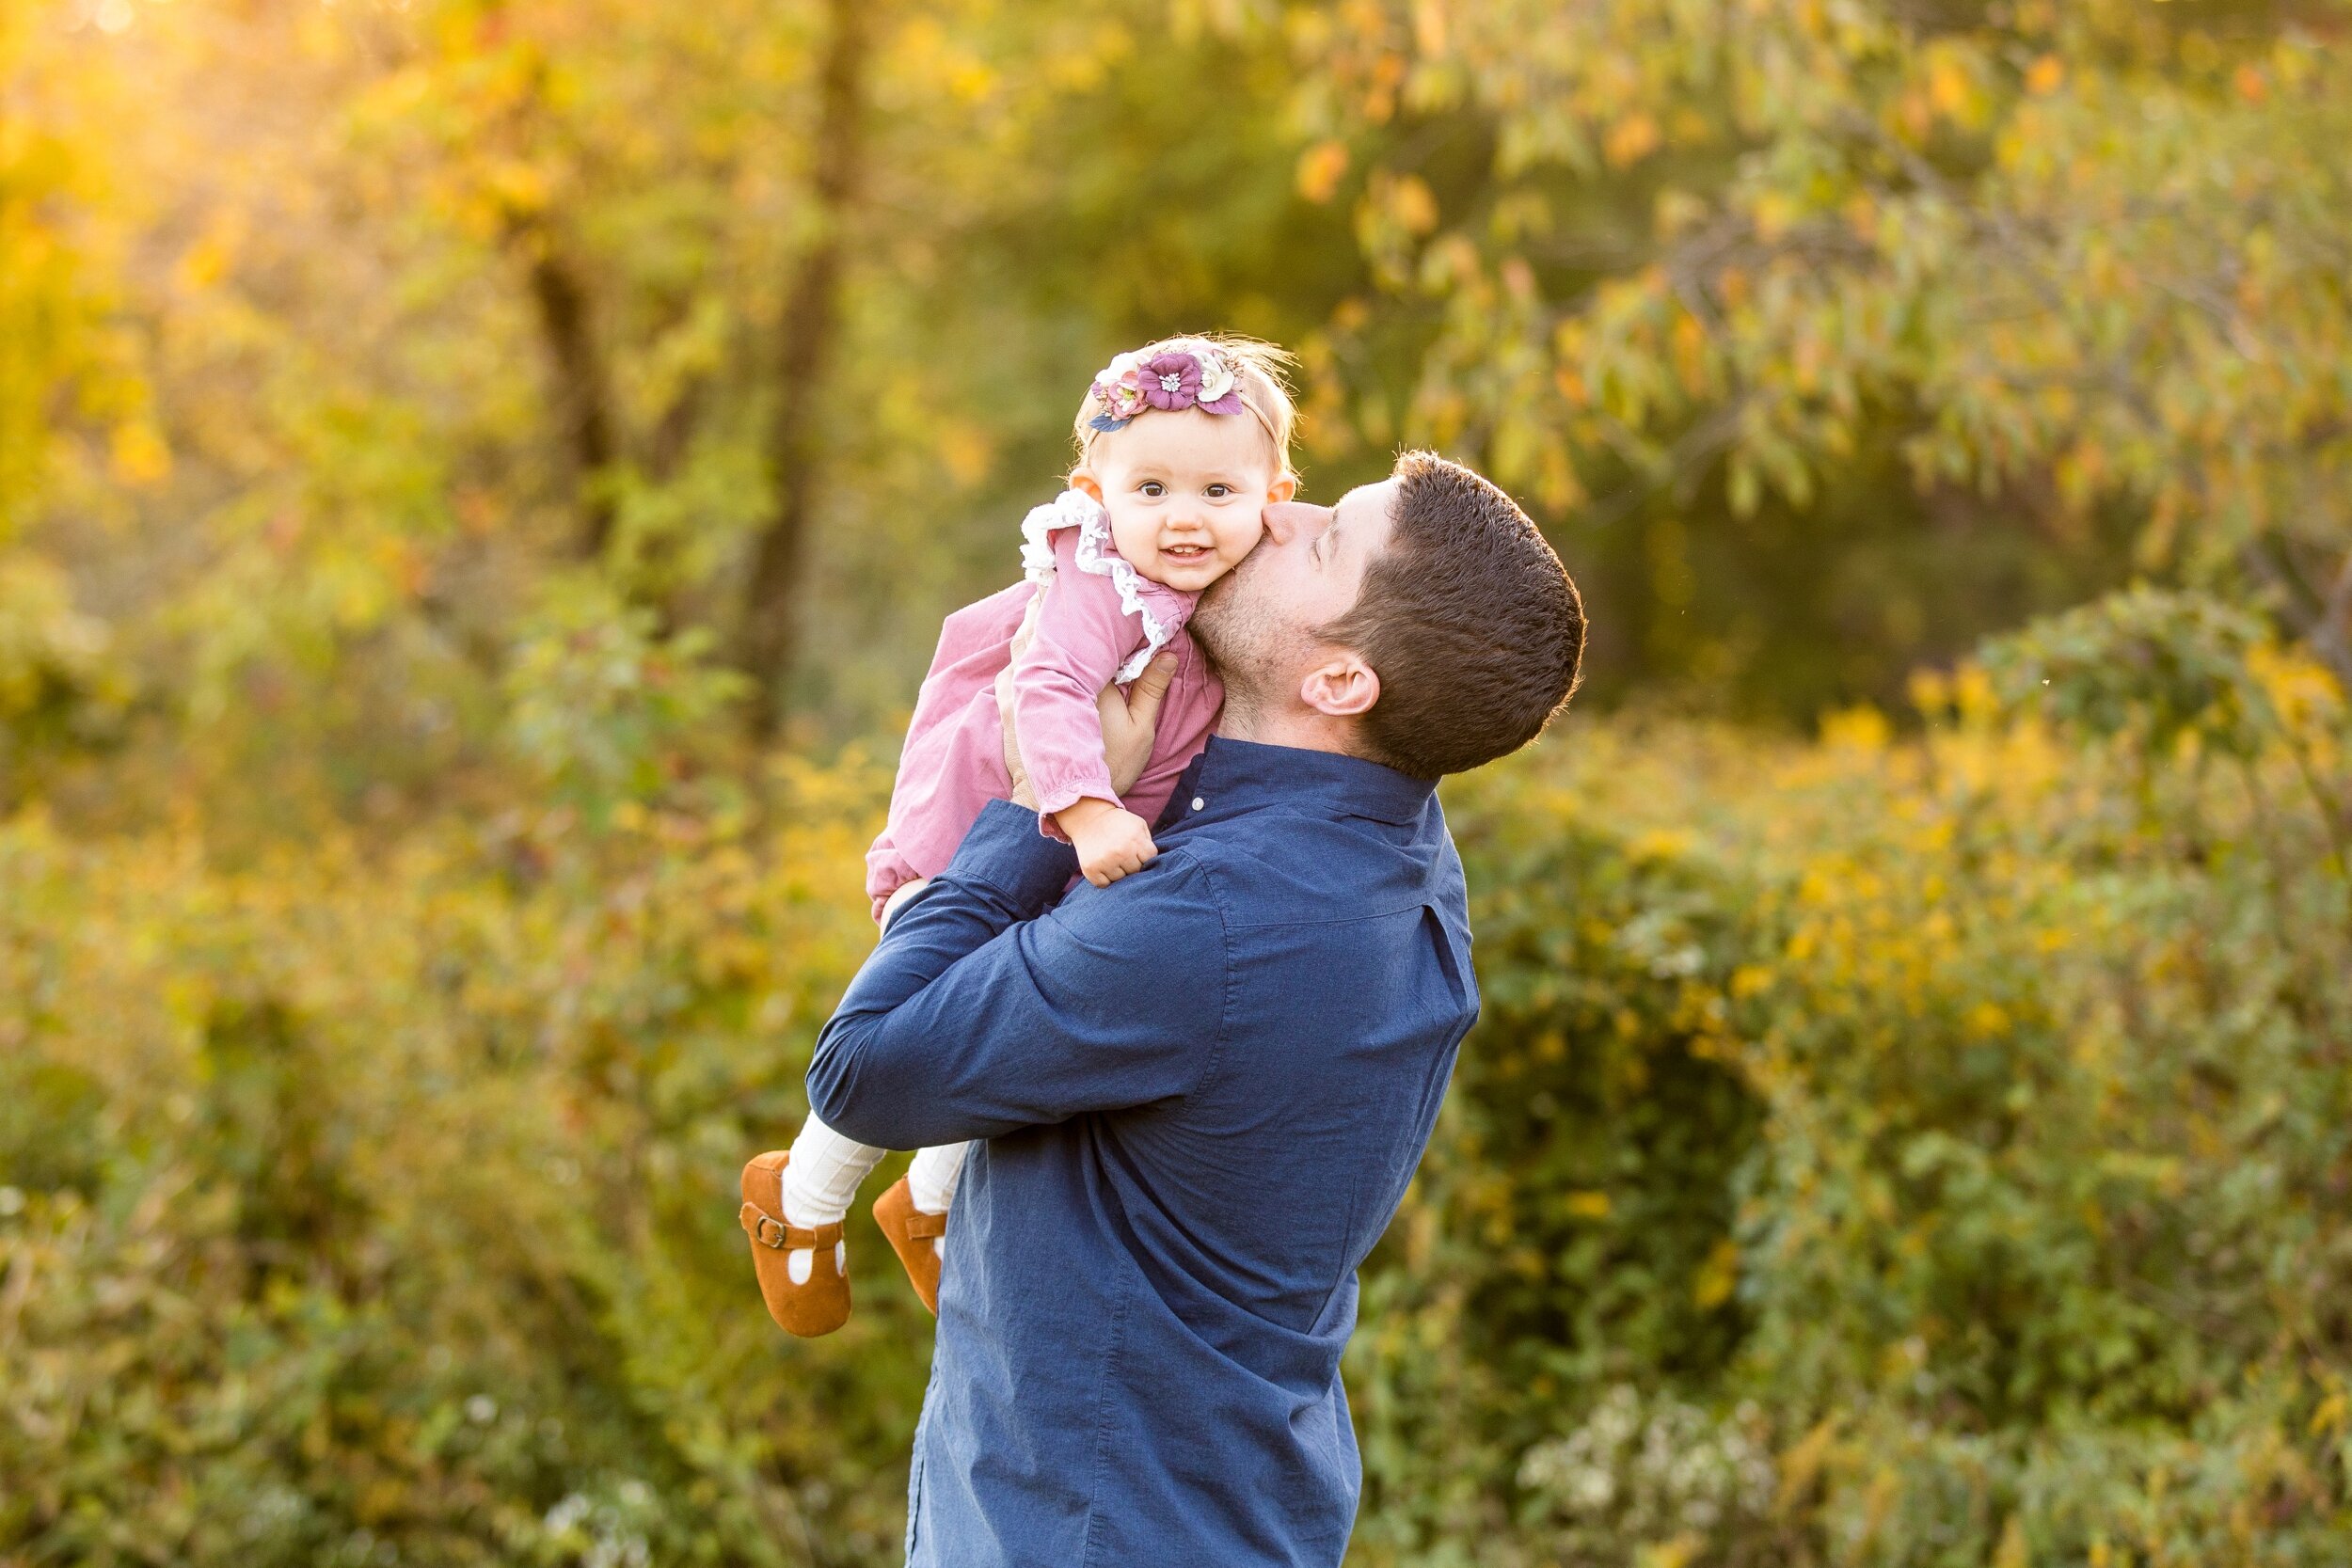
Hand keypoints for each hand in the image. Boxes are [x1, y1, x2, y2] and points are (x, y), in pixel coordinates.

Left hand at [995, 586, 1179, 803]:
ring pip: (1022, 641)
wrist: (1064, 802)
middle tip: (1058, 577)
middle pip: (1041, 625)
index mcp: (1080, 674)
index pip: (1074, 625)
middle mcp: (1044, 673)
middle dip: (1049, 601)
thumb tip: (1169, 650)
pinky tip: (1027, 640)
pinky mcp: (1006, 702)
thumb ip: (1153, 687)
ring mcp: (1020, 687)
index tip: (1079, 576)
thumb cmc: (1109, 766)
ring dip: (1033, 621)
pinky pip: (1009, 663)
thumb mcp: (1141, 729)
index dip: (1073, 599)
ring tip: (1043, 598)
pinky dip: (1019, 648)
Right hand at [1058, 798, 1158, 887]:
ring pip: (1121, 880)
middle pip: (1136, 871)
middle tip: (1124, 855)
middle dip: (1133, 865)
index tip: (1138, 852)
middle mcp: (1120, 851)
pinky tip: (1104, 866)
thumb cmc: (1118, 823)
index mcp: (1134, 839)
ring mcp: (1104, 861)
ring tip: (1113, 859)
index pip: (1150, 860)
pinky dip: (1105, 879)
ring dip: (1119, 872)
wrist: (1088, 819)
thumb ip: (1149, 842)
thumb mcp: (1138, 825)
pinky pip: (1105, 884)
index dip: (1145, 857)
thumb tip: (1156, 863)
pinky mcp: (1090, 869)